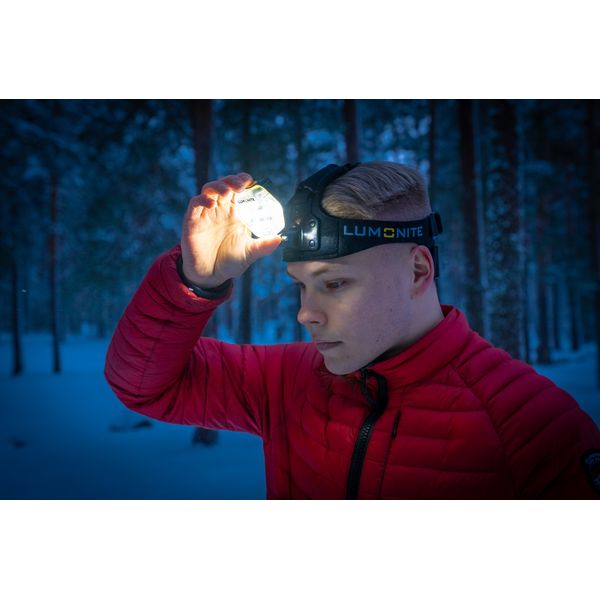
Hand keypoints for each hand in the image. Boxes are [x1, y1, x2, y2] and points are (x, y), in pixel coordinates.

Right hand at [180, 173, 281, 287]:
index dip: (243, 181)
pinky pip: (195, 203)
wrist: (211, 276)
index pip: (239, 190)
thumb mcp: (249, 253)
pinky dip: (202, 199)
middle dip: (232, 180)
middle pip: (224, 185)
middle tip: (241, 184)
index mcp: (235, 214)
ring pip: (209, 190)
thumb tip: (280, 239)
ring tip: (227, 192)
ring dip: (218, 186)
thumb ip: (263, 246)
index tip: (251, 181)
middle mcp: (221, 210)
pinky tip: (211, 203)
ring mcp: (206, 214)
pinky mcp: (193, 221)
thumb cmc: (229, 262)